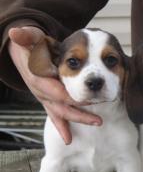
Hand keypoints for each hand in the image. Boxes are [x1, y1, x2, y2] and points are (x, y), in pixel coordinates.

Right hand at [7, 26, 101, 144]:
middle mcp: (41, 91)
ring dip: (77, 121)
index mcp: (39, 78)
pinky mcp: (48, 101)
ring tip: (97, 123)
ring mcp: (44, 98)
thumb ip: (28, 35)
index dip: (71, 97)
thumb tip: (15, 32)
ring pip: (61, 113)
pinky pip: (55, 116)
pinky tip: (69, 140)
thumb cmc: (31, 46)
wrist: (22, 53)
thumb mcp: (31, 38)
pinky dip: (62, 127)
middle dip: (79, 114)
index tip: (88, 101)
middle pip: (62, 106)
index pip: (57, 92)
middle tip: (98, 120)